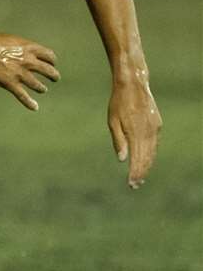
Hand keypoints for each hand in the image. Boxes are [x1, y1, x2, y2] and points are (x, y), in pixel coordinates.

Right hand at [0, 32, 59, 109]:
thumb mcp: (8, 40)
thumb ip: (20, 47)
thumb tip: (24, 52)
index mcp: (28, 47)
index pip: (49, 55)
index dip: (52, 60)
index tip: (52, 63)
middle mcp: (27, 60)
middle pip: (48, 70)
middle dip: (53, 75)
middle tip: (54, 78)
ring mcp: (19, 72)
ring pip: (38, 84)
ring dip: (42, 88)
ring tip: (43, 89)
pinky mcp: (9, 83)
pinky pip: (22, 95)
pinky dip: (29, 103)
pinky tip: (34, 107)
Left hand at [108, 72, 160, 188]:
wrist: (133, 85)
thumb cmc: (118, 103)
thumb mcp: (112, 121)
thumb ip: (118, 140)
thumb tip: (122, 160)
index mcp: (136, 133)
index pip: (137, 159)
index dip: (134, 172)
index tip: (131, 184)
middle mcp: (148, 133)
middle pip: (147, 158)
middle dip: (141, 172)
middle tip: (135, 185)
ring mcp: (155, 129)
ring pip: (153, 152)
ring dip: (147, 165)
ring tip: (140, 176)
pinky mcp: (157, 124)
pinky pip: (155, 143)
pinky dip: (151, 154)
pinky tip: (147, 160)